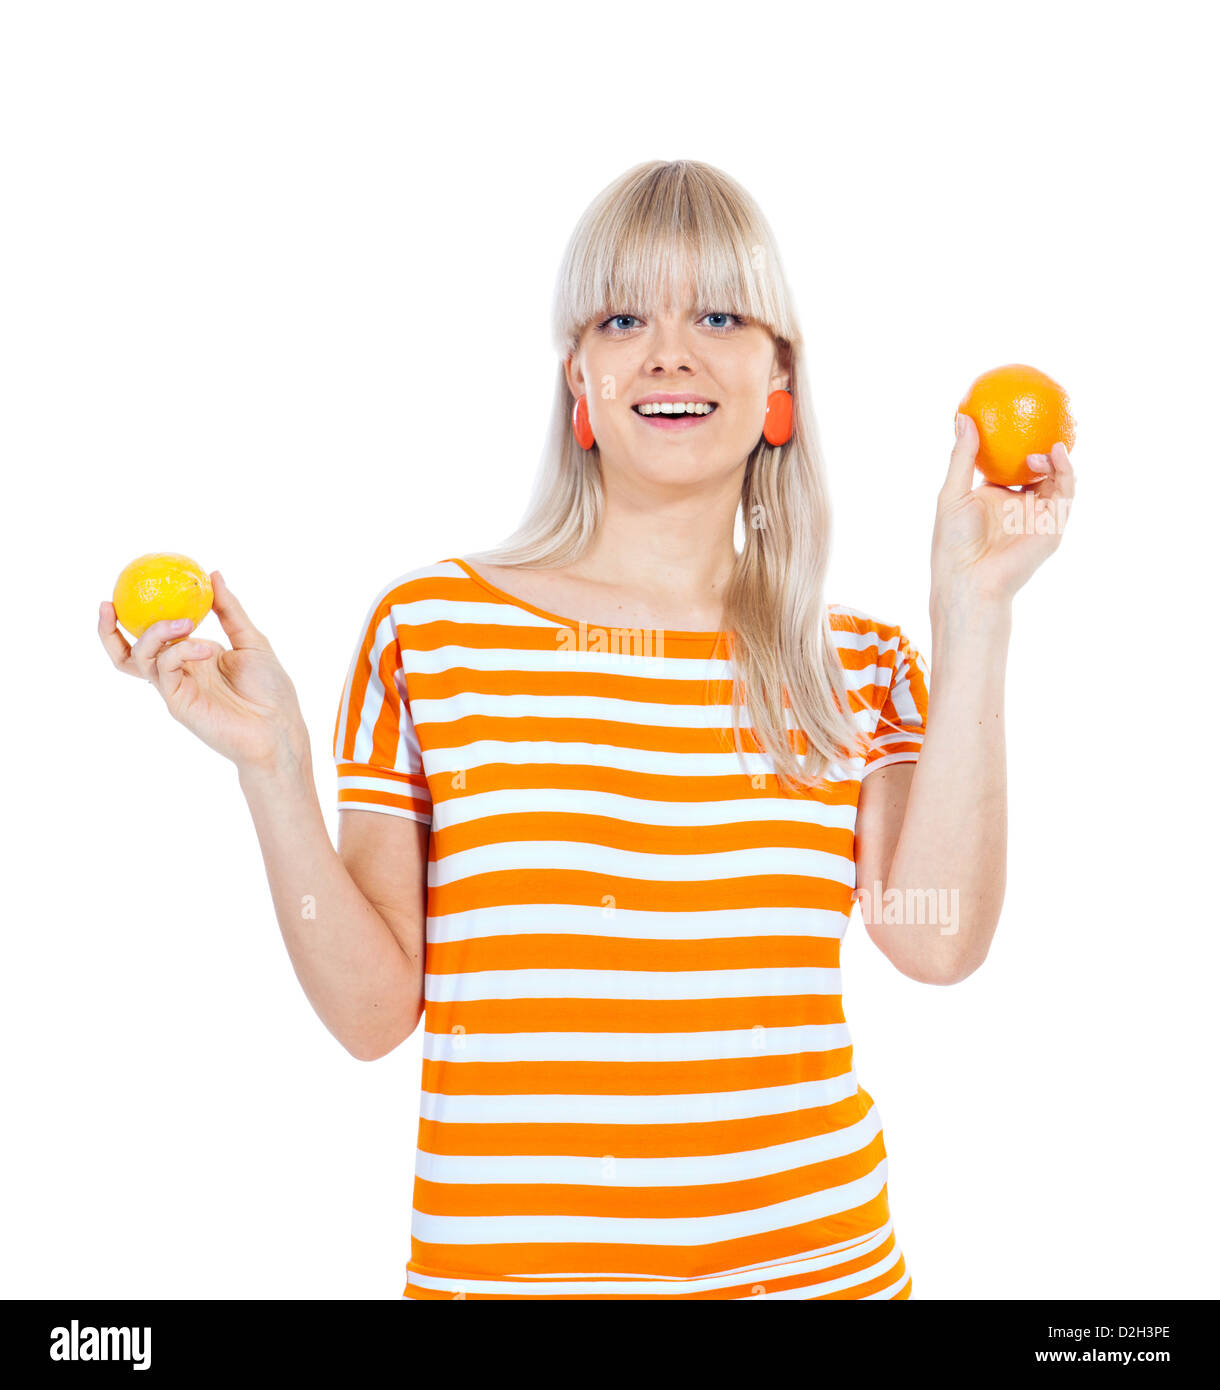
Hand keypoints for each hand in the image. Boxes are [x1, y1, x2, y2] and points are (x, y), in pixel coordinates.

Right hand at [99, 571, 308, 774]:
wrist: (279, 728)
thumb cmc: (270, 690)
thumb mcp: (251, 640)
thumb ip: (229, 610)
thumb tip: (213, 575)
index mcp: (193, 655)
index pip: (154, 635)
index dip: (135, 617)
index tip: (127, 589)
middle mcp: (179, 671)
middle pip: (129, 653)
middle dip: (110, 631)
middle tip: (109, 604)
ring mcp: (176, 688)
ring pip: (140, 658)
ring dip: (155, 633)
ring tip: (184, 622)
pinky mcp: (178, 702)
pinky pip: (165, 670)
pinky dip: (180, 651)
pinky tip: (206, 648)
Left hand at [931, 414, 1075, 604]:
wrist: (968, 579)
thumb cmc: (953, 542)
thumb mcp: (953, 492)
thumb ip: (962, 456)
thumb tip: (963, 417)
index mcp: (995, 497)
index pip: (1009, 465)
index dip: (1014, 443)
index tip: (1013, 415)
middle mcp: (1019, 506)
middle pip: (1038, 470)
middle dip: (1042, 447)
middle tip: (1041, 422)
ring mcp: (1038, 516)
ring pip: (1057, 479)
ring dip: (1055, 459)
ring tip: (1047, 443)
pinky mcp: (1052, 526)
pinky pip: (1065, 494)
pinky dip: (1065, 471)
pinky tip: (1056, 453)